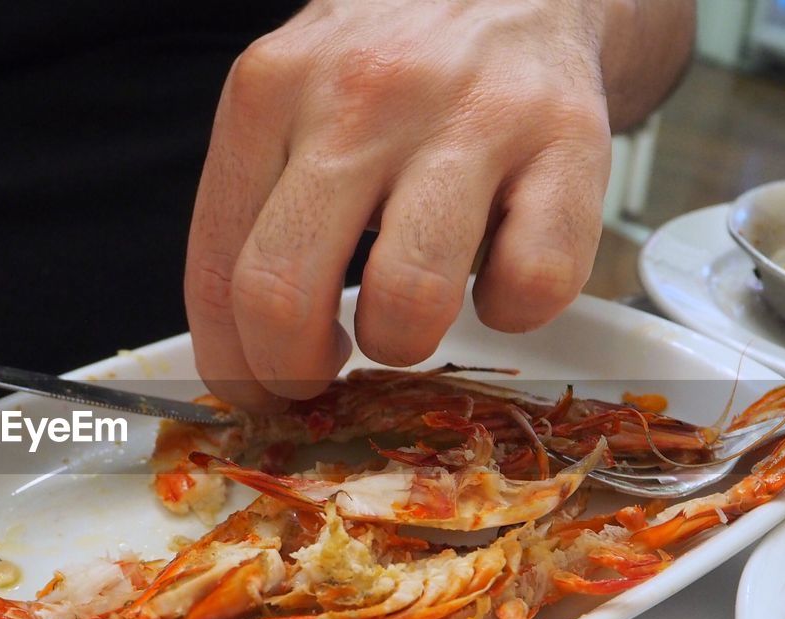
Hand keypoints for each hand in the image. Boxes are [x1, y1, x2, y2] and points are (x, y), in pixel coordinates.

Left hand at [185, 0, 616, 409]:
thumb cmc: (389, 63)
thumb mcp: (291, 97)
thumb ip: (257, 201)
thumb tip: (242, 349)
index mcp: (269, 91)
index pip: (217, 270)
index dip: (231, 363)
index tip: (255, 389)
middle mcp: (361, 96)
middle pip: (283, 293)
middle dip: (294, 373)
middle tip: (320, 374)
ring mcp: (468, 115)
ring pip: (409, 301)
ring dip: (402, 344)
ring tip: (409, 317)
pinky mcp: (568, 137)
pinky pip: (533, 283)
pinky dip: (512, 310)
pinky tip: (498, 274)